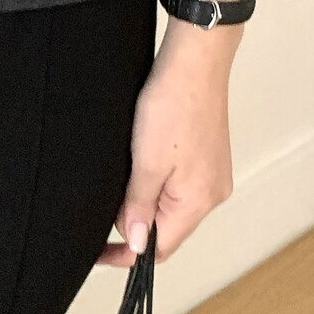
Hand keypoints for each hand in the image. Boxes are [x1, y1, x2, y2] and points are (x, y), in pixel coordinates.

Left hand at [97, 30, 236, 266]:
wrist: (194, 60)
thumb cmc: (174, 104)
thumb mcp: (147, 162)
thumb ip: (139, 207)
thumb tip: (137, 244)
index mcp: (199, 202)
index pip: (161, 248)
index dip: (128, 252)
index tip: (100, 251)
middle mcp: (212, 194)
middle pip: (167, 228)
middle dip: (135, 221)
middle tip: (109, 196)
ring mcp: (212, 175)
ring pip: (171, 205)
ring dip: (145, 198)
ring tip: (129, 169)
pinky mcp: (208, 157)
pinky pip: (179, 184)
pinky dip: (157, 180)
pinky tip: (145, 158)